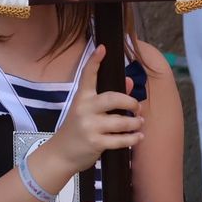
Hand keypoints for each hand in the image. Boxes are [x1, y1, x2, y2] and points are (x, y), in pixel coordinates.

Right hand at [44, 47, 142, 174]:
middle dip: (131, 102)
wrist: (61, 153)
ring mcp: (89, 126)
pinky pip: (121, 140)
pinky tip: (138, 137)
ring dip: (135, 123)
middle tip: (137, 107)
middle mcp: (84, 109)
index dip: (95, 61)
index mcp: (82, 98)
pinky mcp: (95, 142)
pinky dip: (133, 138)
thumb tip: (129, 82)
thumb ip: (108, 97)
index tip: (103, 48)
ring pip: (121, 121)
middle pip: (113, 98)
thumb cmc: (77, 128)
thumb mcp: (87, 110)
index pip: (88, 75)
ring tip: (139, 123)